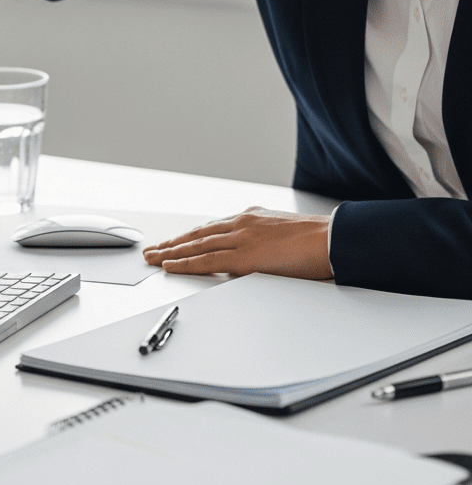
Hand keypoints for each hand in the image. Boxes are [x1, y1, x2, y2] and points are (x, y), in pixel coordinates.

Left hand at [141, 207, 332, 280]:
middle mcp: (241, 224)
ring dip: (171, 252)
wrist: (333, 240)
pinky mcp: (243, 256)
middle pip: (197, 235)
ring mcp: (240, 238)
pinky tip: (170, 265)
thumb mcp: (284, 236)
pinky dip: (185, 263)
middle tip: (152, 250)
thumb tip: (255, 256)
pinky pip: (206, 260)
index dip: (190, 237)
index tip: (174, 242)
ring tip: (152, 258)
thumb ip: (264, 243)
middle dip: (173, 243)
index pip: (211, 229)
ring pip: (196, 246)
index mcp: (251, 219)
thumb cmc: (317, 241)